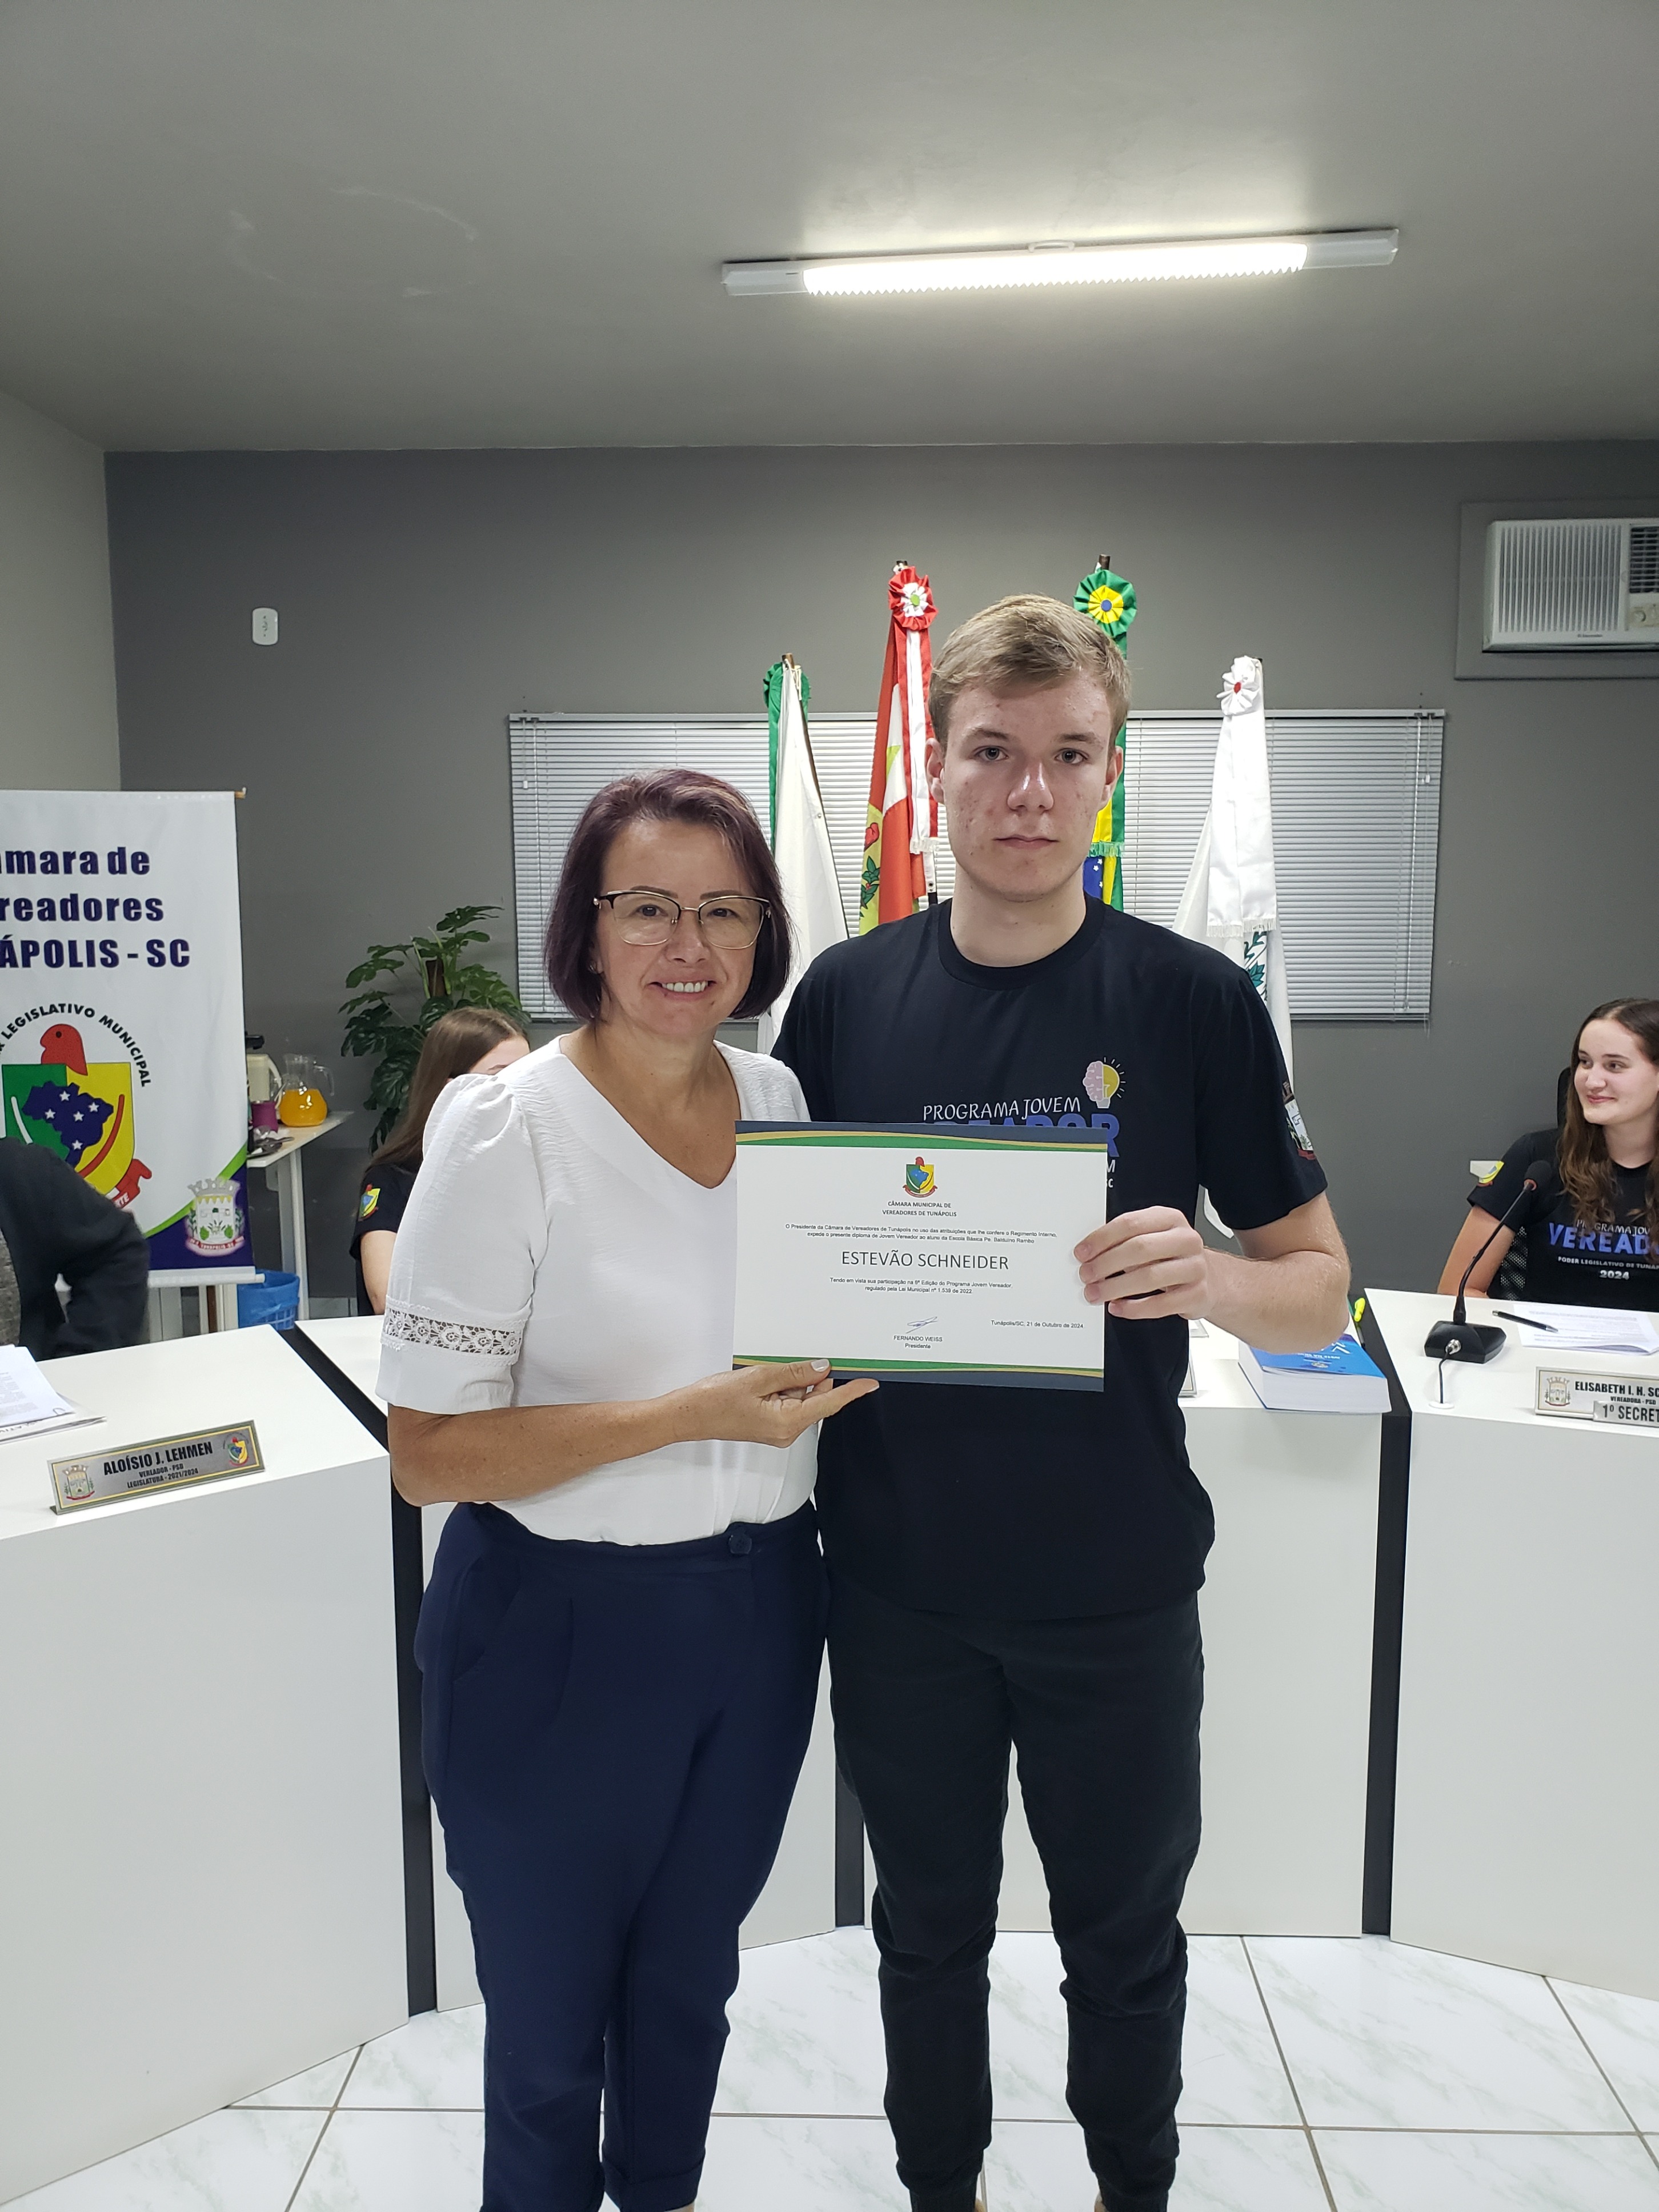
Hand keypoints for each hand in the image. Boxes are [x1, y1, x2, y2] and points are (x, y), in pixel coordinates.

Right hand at [676, 1359, 878, 1447]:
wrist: (687, 1415)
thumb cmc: (715, 1400)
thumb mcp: (759, 1378)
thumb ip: (794, 1373)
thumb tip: (821, 1368)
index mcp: (788, 1423)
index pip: (829, 1403)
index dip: (851, 1391)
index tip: (870, 1383)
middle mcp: (787, 1432)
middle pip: (815, 1399)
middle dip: (809, 1378)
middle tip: (789, 1362)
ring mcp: (778, 1430)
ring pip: (800, 1399)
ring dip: (791, 1383)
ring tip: (764, 1374)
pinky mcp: (769, 1426)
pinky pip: (787, 1403)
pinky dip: (782, 1389)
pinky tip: (763, 1381)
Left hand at [1075, 1208, 1210, 1319]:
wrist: (1209, 1278)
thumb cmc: (1171, 1256)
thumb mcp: (1152, 1238)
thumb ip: (1125, 1241)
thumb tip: (1090, 1254)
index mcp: (1170, 1219)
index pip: (1131, 1223)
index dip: (1102, 1239)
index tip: (1083, 1252)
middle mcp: (1185, 1240)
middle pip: (1139, 1248)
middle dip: (1106, 1263)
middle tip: (1086, 1274)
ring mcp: (1194, 1267)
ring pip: (1149, 1277)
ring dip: (1116, 1287)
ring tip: (1096, 1293)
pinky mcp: (1197, 1294)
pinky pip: (1161, 1305)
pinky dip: (1134, 1308)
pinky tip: (1118, 1307)